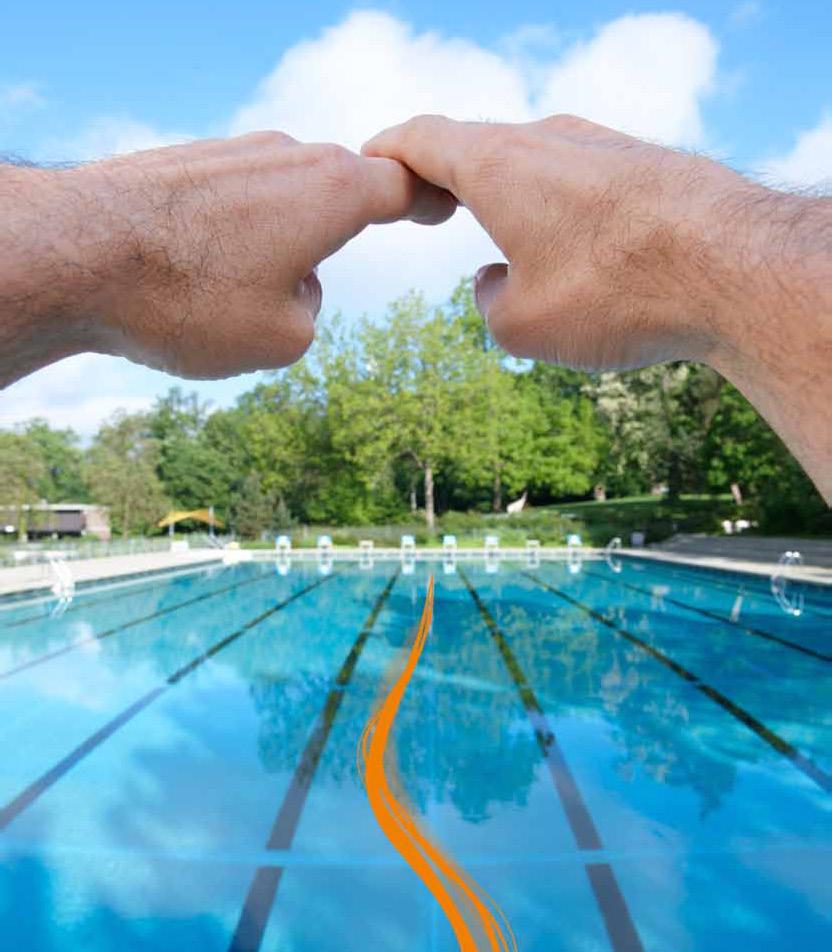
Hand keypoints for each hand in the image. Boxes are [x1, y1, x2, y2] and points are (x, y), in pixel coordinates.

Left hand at [0, 132, 454, 382]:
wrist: (75, 256)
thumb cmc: (189, 301)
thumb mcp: (282, 339)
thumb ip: (313, 308)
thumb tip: (295, 282)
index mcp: (333, 192)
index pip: (405, 184)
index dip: (432, 198)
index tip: (444, 207)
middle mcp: (291, 156)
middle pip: (343, 187)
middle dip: (349, 224)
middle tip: (334, 264)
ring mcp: (237, 149)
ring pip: (286, 195)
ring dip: (285, 235)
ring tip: (241, 288)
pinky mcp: (190, 159)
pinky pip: (239, 194)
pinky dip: (240, 228)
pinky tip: (202, 268)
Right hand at [364, 114, 831, 499]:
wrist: (734, 270)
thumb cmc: (616, 295)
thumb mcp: (522, 326)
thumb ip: (487, 302)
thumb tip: (494, 281)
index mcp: (497, 166)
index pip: (420, 138)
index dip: (387, 153)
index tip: (370, 167)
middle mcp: (547, 139)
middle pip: (476, 146)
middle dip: (444, 177)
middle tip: (427, 209)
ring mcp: (600, 143)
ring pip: (532, 160)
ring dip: (505, 192)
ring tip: (498, 234)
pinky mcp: (643, 161)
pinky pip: (579, 174)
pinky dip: (554, 200)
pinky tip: (569, 243)